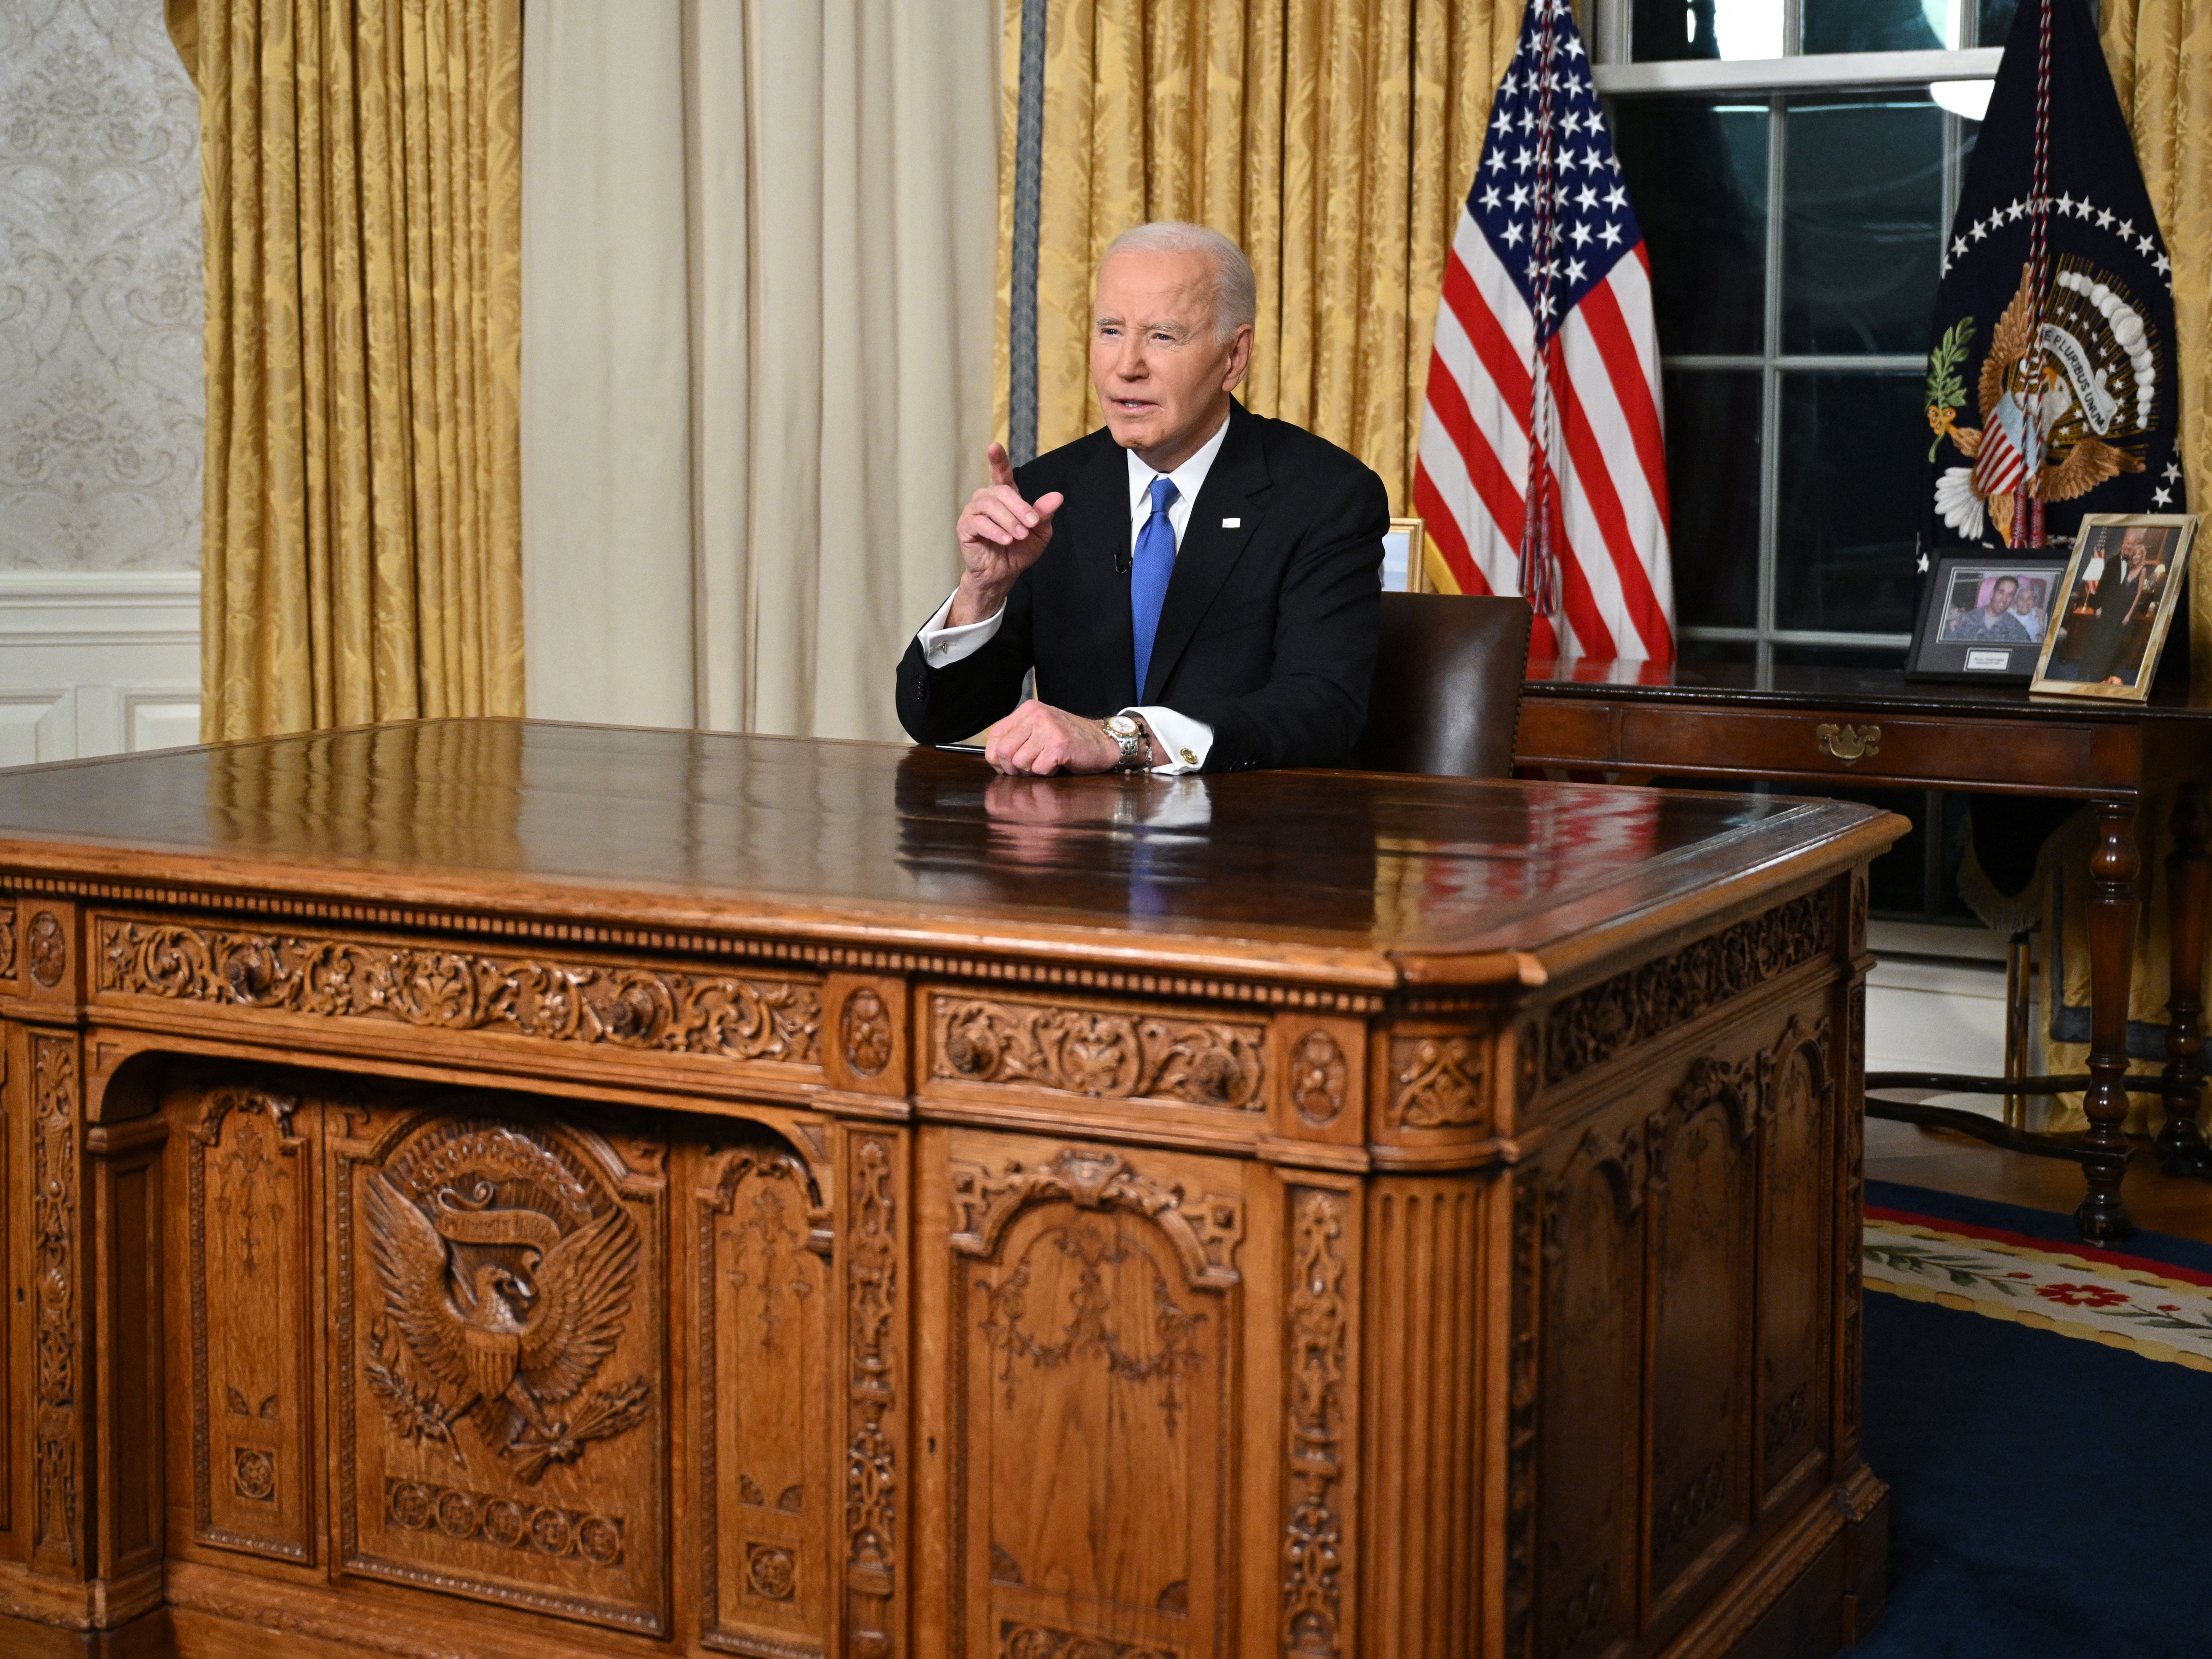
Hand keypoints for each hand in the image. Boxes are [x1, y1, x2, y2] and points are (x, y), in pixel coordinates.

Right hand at [951, 443, 1065, 625]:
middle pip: (1001, 491)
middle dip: (1019, 507)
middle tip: (1031, 524)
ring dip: (1008, 520)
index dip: (998, 460)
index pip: (1001, 473)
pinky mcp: (965, 527)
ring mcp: (974, 512)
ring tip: (1019, 536)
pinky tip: (1006, 539)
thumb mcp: (1039, 531)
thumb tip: (1058, 496)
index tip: (993, 446)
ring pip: (990, 505)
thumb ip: (1044, 513)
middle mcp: (987, 499)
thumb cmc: (1020, 550)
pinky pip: (978, 523)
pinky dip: (995, 531)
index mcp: (1005, 497)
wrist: (1004, 574)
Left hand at [984, 701, 1132, 774]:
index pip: (995, 735)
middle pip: (1004, 752)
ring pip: (1020, 763)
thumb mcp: (1039, 730)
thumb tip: (994, 759)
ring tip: (1047, 761)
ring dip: (1033, 770)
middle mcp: (1036, 715)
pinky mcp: (1059, 745)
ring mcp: (1048, 729)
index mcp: (1028, 710)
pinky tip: (1059, 763)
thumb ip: (1017, 738)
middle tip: (1028, 769)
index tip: (1004, 766)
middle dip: (1013, 768)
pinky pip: (1039, 769)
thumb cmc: (1069, 740)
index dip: (994, 757)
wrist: (1103, 741)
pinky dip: (1048, 773)